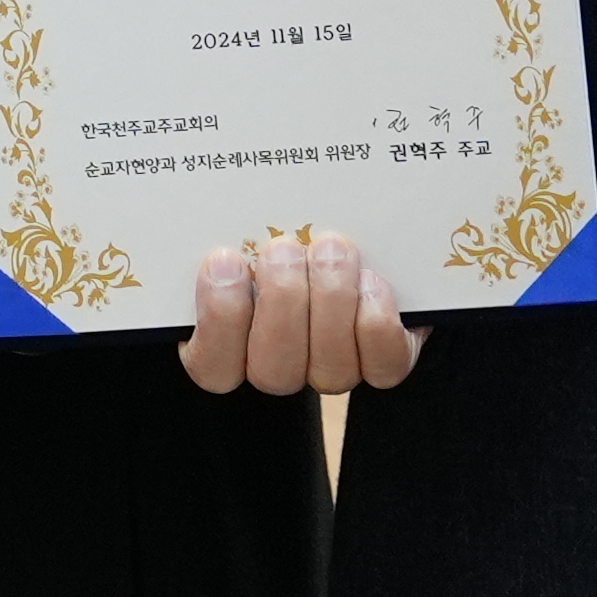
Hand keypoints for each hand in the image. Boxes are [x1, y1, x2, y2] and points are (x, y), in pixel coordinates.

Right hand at [181, 228, 424, 397]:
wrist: (346, 243)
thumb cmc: (284, 234)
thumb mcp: (242, 232)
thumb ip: (224, 236)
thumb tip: (213, 226)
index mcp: (231, 345)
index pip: (213, 367)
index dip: (219, 321)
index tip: (224, 261)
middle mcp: (282, 367)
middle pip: (273, 370)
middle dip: (281, 302)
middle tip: (284, 247)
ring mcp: (332, 369)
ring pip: (329, 369)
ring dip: (330, 302)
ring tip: (330, 248)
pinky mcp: (382, 360)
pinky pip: (383, 363)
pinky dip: (376, 322)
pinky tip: (371, 278)